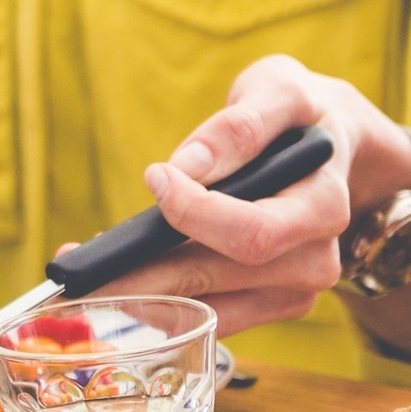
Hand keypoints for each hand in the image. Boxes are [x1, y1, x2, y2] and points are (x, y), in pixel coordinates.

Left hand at [101, 55, 410, 335]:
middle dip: (139, 276)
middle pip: (215, 278)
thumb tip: (188, 166)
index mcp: (323, 205)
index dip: (195, 213)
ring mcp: (295, 290)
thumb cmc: (300, 116)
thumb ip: (241, 125)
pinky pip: (208, 320)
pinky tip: (114, 287)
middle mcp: (316, 260)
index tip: (154, 176)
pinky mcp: (272, 306)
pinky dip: (157, 309)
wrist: (334, 149)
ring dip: (137, 298)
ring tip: (83, 280)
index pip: (252, 230)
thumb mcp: (281, 92)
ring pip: (204, 309)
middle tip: (76, 271)